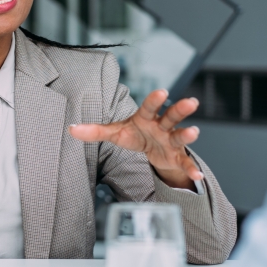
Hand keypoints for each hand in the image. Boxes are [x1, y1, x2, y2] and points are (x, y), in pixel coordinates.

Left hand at [68, 89, 202, 189]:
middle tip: (191, 102)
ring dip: (188, 135)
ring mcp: (171, 140)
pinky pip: (184, 162)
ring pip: (180, 135)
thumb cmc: (136, 135)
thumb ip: (95, 130)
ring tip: (194, 132)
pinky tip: (196, 176)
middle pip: (171, 116)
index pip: (150, 106)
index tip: (162, 91)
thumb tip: (70, 129)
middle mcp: (162, 126)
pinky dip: (190, 169)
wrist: (153, 150)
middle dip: (181, 109)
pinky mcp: (176, 156)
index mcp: (146, 117)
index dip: (155, 99)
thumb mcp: (115, 133)